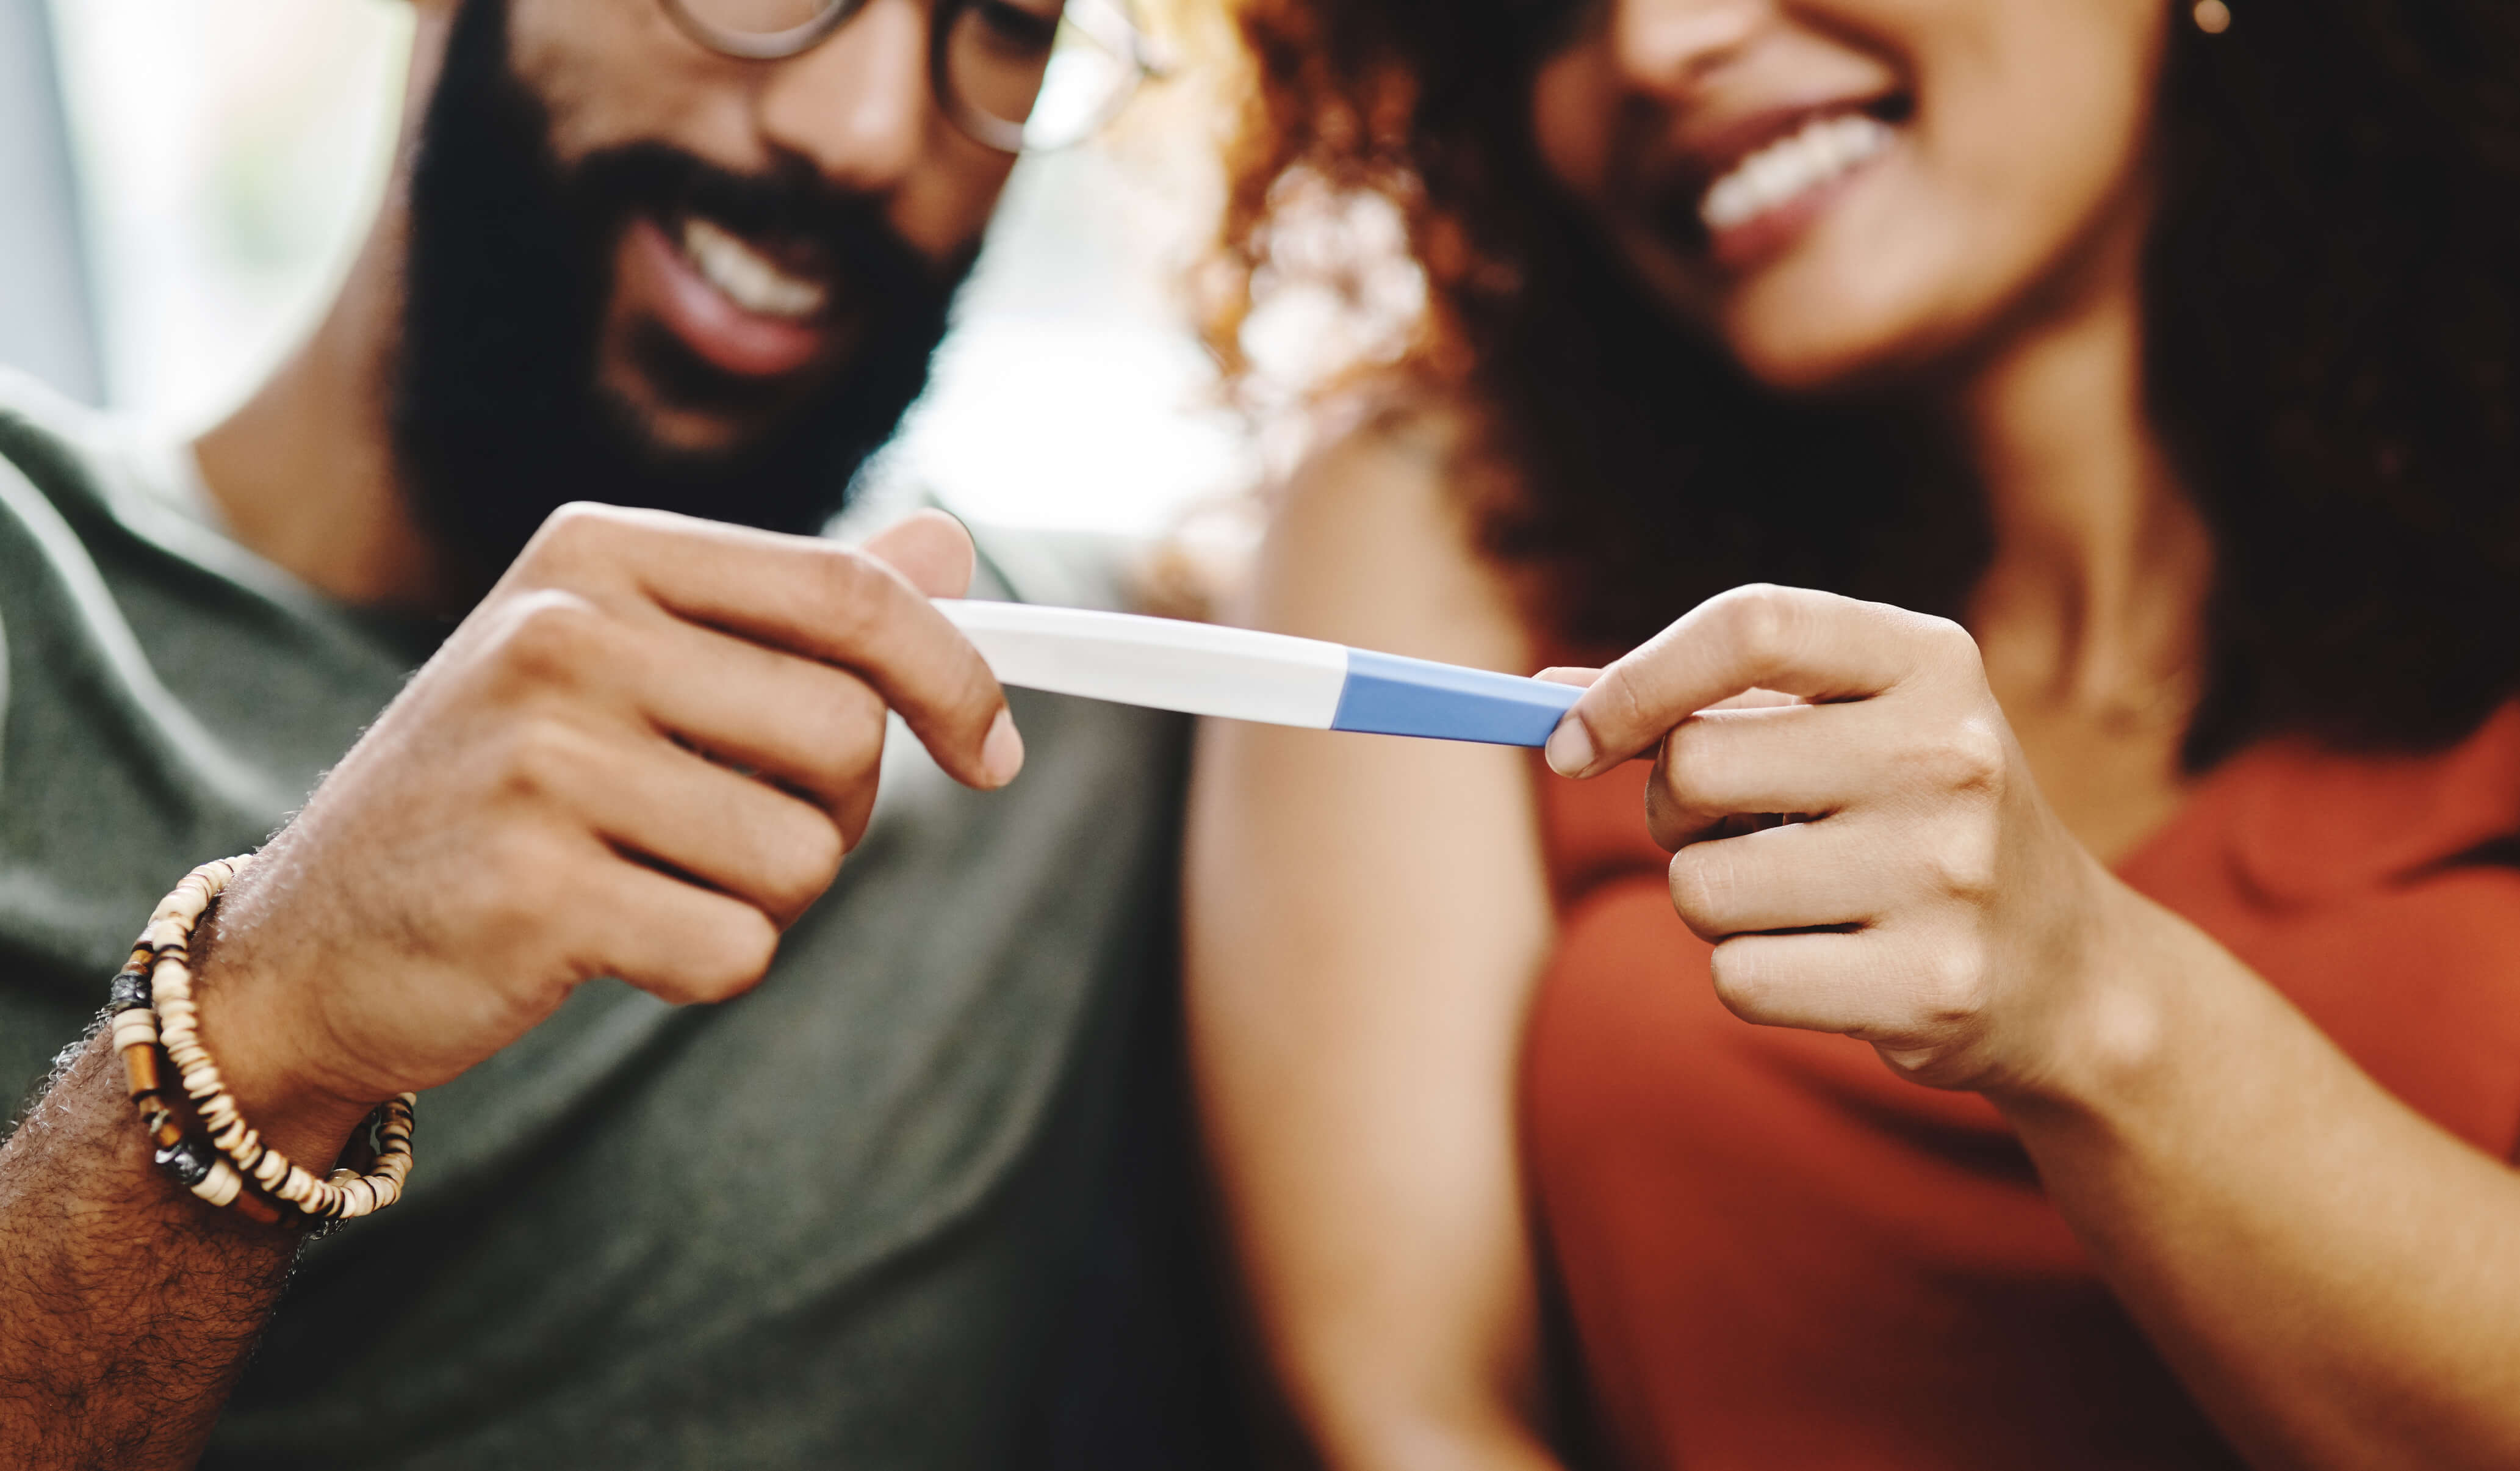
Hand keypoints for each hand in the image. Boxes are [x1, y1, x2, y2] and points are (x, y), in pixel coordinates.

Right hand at [195, 505, 1020, 1157]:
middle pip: (848, 732)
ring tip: (655, 882)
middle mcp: (563, 631)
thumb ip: (793, 605)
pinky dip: (706, 966)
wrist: (309, 940)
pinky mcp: (528, 888)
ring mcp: (538, 758)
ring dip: (766, 899)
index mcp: (599, 554)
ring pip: (803, 856)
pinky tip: (612, 941)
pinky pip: (735, 948)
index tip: (995, 754)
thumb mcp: (626, 659)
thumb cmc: (505, 789)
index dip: (957, 678)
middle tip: (737, 833)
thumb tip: (949, 542)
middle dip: (836, 810)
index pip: (850, 594)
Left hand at [1543, 583, 2138, 1094]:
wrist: (2067, 968)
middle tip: (1728, 830)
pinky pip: (1738, 978)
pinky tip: (1830, 963)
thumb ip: (1707, 701)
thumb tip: (1548, 700)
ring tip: (1798, 899)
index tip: (1570, 739)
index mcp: (1929, 662)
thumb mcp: (1847, 727)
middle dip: (1671, 810)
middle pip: (1693, 767)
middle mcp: (1947, 755)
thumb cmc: (1913, 822)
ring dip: (1712, 903)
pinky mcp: (1930, 987)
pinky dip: (1751, 976)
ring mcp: (1945, 874)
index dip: (1635, 681)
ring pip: (1699, 887)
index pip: (1751, 627)